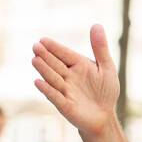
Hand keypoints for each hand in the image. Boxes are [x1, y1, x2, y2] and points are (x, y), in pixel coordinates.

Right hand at [31, 25, 120, 139]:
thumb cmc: (105, 91)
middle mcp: (68, 76)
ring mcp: (64, 90)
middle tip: (36, 46)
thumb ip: (100, 48)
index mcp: (78, 65)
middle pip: (55, 64)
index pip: (64, 54)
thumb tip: (96, 25)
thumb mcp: (107, 67)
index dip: (54, 47)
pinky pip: (54, 96)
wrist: (104, 116)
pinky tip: (38, 82)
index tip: (43, 40)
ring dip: (44, 69)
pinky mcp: (64, 105)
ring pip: (52, 78)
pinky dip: (47, 89)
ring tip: (35, 59)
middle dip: (46, 56)